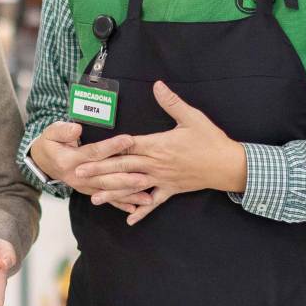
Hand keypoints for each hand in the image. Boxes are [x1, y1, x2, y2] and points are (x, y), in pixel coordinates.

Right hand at [30, 120, 150, 210]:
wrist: (43, 162)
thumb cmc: (51, 143)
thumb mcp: (51, 132)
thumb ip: (63, 131)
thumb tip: (77, 129)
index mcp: (70, 160)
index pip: (94, 153)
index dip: (112, 147)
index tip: (130, 140)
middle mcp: (78, 176)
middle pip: (105, 178)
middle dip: (126, 178)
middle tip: (145, 177)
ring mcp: (84, 186)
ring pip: (108, 191)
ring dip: (128, 195)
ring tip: (147, 198)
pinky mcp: (89, 191)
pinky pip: (106, 199)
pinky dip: (120, 204)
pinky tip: (135, 209)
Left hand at [73, 81, 246, 225]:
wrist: (227, 165)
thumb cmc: (210, 139)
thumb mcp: (192, 117)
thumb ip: (171, 102)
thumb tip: (157, 84)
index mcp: (157, 145)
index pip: (126, 146)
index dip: (106, 148)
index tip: (87, 150)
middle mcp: (155, 164)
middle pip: (122, 167)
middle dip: (98, 171)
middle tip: (77, 174)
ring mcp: (162, 179)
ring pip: (132, 187)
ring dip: (112, 193)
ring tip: (93, 199)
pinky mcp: (170, 190)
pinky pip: (154, 202)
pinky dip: (142, 211)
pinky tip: (129, 220)